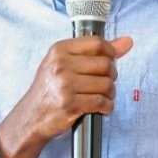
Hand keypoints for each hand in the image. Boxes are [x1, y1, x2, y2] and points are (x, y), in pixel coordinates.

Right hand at [0, 36, 132, 157]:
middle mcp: (61, 65)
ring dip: (110, 93)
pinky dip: (107, 107)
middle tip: (104, 83)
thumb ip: (97, 52)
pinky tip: (101, 107)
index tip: (110, 61)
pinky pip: (102, 102)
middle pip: (105, 64)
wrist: (31, 116)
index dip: (110, 53)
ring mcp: (65, 85)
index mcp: (59, 50)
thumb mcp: (66, 63)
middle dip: (111, 76)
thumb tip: (127, 41)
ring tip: (102, 96)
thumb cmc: (50, 88)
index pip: (97, 43)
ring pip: (107, 84)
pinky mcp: (71, 104)